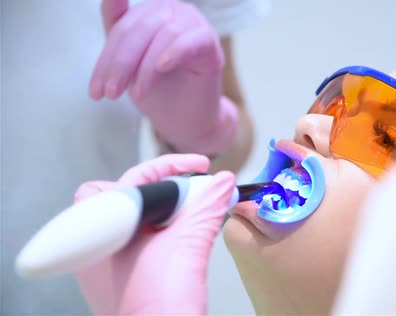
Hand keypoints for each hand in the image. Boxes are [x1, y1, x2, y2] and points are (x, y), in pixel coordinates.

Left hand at [74, 154, 235, 314]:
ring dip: (167, 210)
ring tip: (196, 210)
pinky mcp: (124, 278)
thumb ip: (205, 208)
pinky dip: (166, 231)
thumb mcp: (186, 248)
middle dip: (163, 189)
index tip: (199, 169)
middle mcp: (97, 247)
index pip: (130, 182)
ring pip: (137, 220)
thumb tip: (223, 183)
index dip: (167, 168)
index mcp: (100, 233)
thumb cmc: (158, 307)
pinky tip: (187, 234)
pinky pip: (143, 241)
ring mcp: (108, 265)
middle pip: (128, 197)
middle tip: (194, 190)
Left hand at [89, 0, 237, 154]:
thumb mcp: (128, 59)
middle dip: (121, 65)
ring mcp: (195, 23)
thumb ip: (116, 20)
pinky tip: (162, 68)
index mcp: (152, 9)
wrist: (186, 117)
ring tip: (137, 94)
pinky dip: (174, 53)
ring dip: (145, 68)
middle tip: (110, 94)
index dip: (106, 60)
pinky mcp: (211, 41)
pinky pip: (191, 41)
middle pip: (139, 29)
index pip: (123, 28)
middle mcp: (175, 9)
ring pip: (162, 35)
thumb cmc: (158, 88)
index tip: (95, 92)